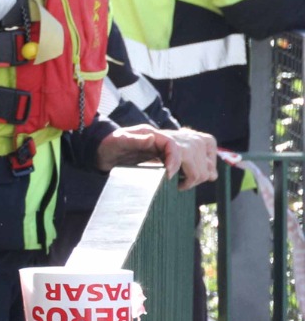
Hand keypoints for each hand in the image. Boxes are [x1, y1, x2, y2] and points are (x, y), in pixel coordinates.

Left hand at [95, 123, 210, 189]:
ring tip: (185, 183)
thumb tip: (150, 138)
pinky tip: (197, 175)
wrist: (111, 147)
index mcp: (156, 135)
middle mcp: (172, 136)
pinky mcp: (185, 148)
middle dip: (192, 172)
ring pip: (205, 152)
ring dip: (201, 171)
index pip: (175, 146)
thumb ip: (132, 140)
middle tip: (178, 186)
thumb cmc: (113, 145)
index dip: (176, 163)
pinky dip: (208, 164)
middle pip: (195, 151)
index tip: (170, 178)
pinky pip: (208, 150)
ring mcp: (181, 141)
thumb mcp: (117, 142)